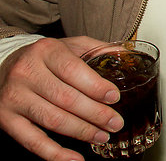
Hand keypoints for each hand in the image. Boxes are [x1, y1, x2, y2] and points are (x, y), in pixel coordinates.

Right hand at [0, 37, 124, 160]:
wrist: (4, 65)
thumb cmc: (43, 57)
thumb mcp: (68, 45)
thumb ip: (95, 49)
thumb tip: (126, 56)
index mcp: (45, 51)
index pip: (73, 71)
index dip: (96, 87)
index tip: (114, 98)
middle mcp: (27, 73)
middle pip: (66, 98)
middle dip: (96, 114)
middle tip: (115, 122)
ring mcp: (15, 97)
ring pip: (52, 120)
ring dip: (82, 132)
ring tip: (102, 136)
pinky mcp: (6, 119)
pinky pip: (32, 141)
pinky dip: (55, 154)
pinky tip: (75, 158)